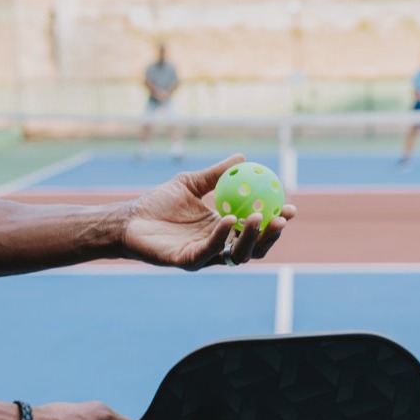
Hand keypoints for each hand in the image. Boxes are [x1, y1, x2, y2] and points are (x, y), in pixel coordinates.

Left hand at [122, 154, 296, 269]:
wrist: (128, 219)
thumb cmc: (157, 203)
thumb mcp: (191, 182)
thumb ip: (217, 174)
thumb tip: (243, 157)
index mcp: (223, 228)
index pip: (256, 228)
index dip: (275, 220)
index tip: (290, 205)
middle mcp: (218, 245)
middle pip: (255, 247)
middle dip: (272, 235)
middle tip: (283, 217)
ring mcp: (205, 255)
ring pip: (238, 254)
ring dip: (251, 237)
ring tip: (258, 217)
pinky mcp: (188, 262)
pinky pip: (210, 251)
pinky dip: (222, 236)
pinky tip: (229, 219)